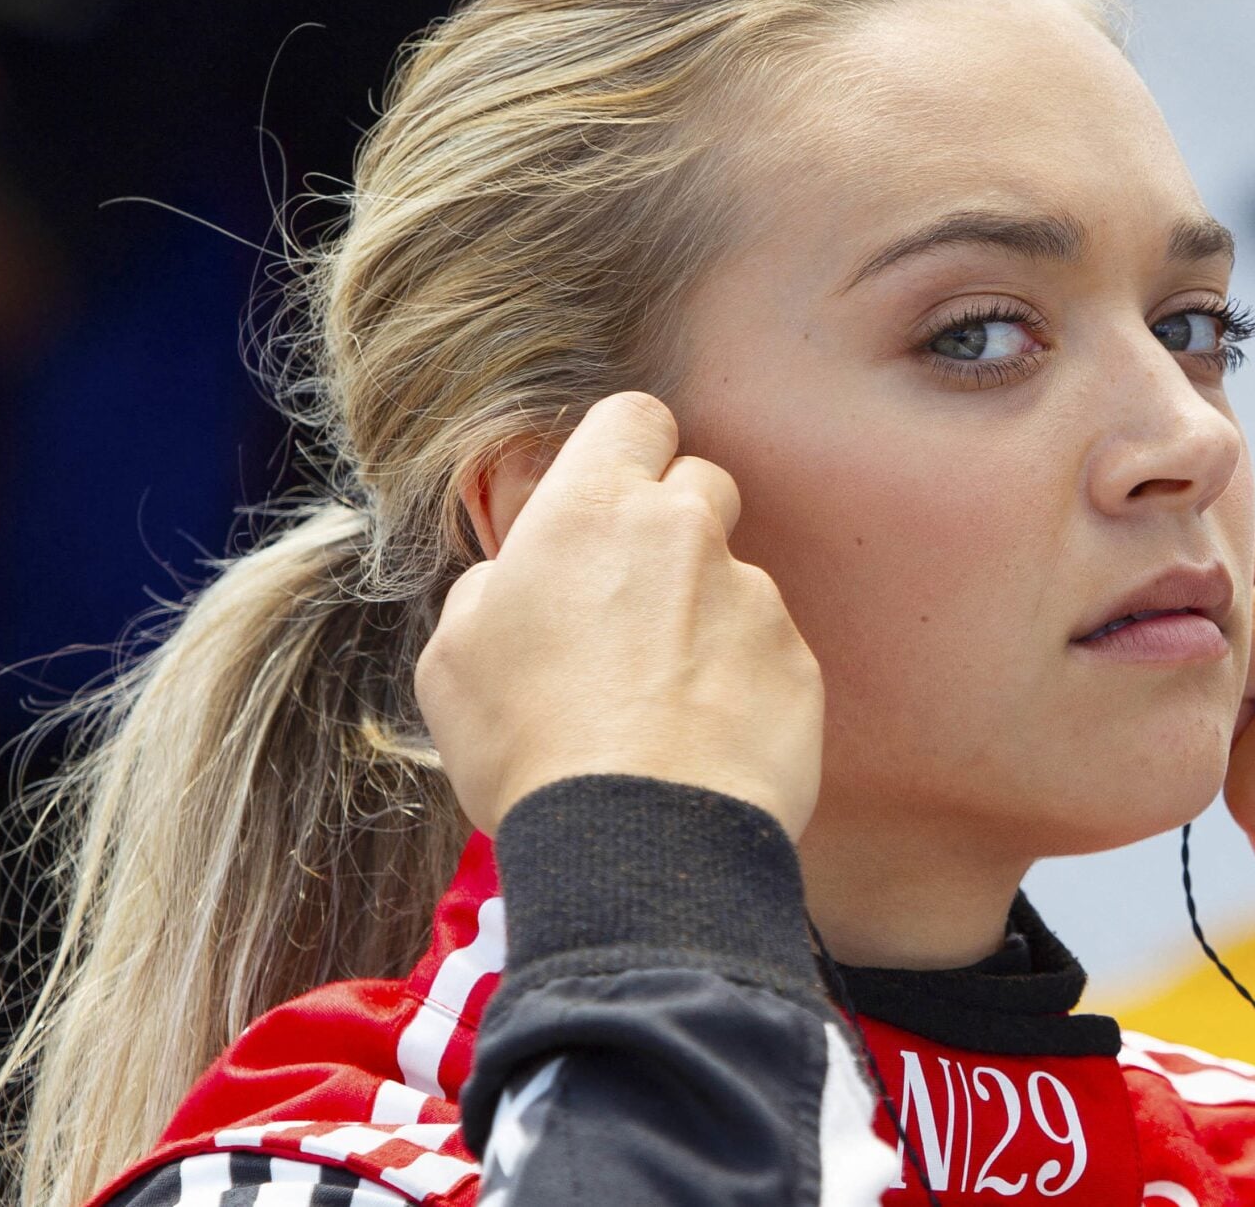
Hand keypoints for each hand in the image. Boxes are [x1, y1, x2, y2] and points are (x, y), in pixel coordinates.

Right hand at [415, 390, 823, 837]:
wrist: (639, 838)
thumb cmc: (530, 745)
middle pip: (701, 482)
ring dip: (705, 617)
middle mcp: (685, 533)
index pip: (635, 416)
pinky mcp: (798, 660)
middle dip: (675, 523)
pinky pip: (769, 651)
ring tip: (661, 701)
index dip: (625, 448)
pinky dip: (742, 682)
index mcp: (593, 511)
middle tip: (634, 601)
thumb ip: (497, 588)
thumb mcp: (456, 656)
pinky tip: (704, 739)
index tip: (610, 493)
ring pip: (735, 577)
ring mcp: (753, 595)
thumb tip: (523, 579)